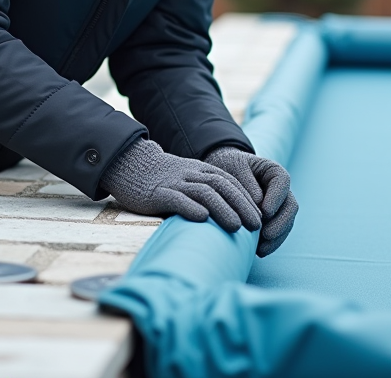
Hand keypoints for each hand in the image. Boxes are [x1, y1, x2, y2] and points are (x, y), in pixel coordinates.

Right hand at [100, 139, 261, 232]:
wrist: (130, 164)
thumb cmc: (162, 179)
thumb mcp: (187, 180)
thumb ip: (204, 193)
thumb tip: (228, 219)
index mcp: (201, 170)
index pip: (231, 183)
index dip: (247, 200)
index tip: (260, 218)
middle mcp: (192, 174)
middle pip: (223, 186)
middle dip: (242, 205)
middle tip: (256, 226)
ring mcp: (175, 183)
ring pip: (204, 192)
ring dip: (223, 209)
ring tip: (236, 227)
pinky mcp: (158, 193)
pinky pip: (177, 198)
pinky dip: (191, 207)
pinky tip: (202, 219)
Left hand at [204, 146, 297, 256]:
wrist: (217, 176)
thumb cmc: (226, 167)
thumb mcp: (233, 167)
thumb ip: (246, 181)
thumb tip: (258, 201)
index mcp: (273, 172)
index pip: (283, 181)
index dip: (276, 197)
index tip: (265, 212)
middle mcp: (280, 190)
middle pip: (290, 206)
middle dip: (280, 223)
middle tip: (266, 235)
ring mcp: (278, 207)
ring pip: (286, 223)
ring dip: (277, 238)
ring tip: (262, 249)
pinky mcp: (270, 222)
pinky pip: (277, 234)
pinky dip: (271, 244)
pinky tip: (259, 252)